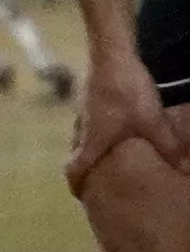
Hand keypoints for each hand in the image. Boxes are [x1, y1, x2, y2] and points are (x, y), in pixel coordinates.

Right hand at [69, 50, 178, 198]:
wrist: (112, 56)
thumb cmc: (127, 94)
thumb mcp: (153, 123)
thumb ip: (168, 148)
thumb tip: (184, 172)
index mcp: (92, 141)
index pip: (74, 168)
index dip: (76, 183)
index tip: (80, 195)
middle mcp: (82, 129)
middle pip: (78, 154)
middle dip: (86, 167)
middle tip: (100, 177)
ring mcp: (82, 112)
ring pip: (83, 137)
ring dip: (93, 148)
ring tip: (110, 155)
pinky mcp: (88, 99)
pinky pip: (90, 124)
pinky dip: (99, 133)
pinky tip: (118, 128)